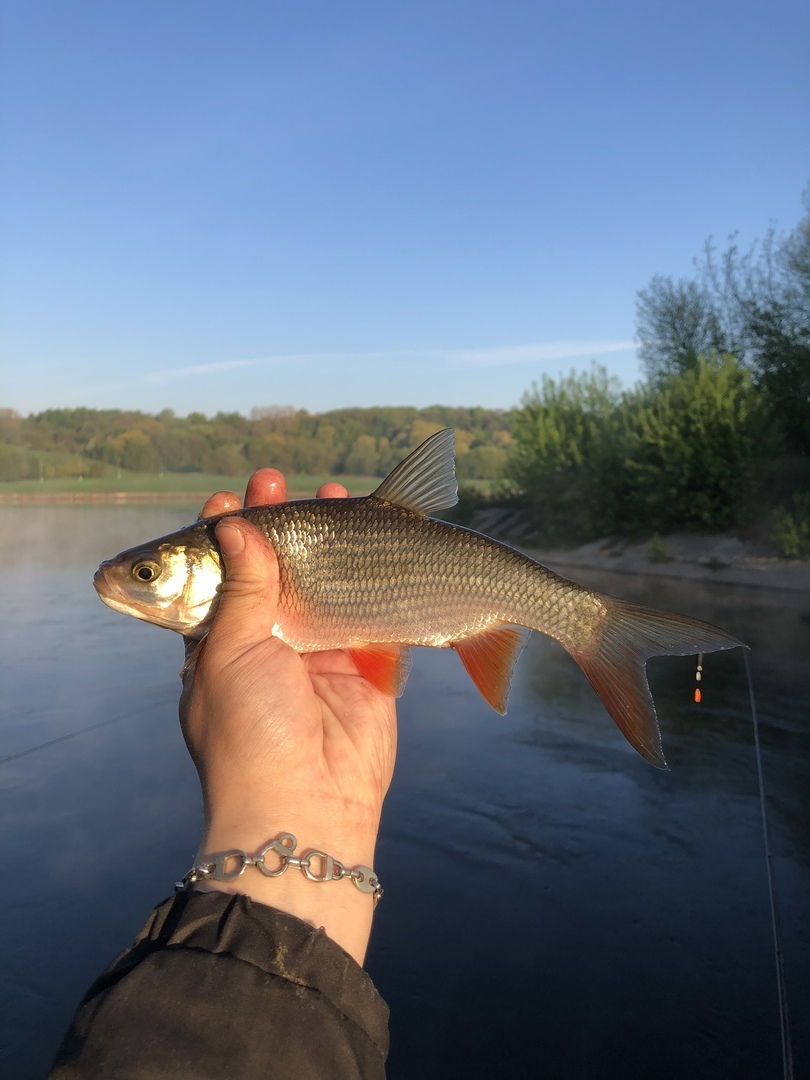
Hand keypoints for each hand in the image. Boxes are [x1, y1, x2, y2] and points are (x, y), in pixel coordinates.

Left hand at [178, 469, 397, 963]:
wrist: (307, 808)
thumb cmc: (250, 733)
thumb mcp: (230, 652)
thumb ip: (243, 585)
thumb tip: (238, 523)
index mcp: (216, 642)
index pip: (218, 573)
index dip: (226, 533)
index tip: (235, 495)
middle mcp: (264, 644)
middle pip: (271, 570)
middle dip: (278, 525)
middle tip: (279, 480)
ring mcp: (314, 654)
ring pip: (321, 583)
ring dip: (326, 540)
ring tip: (333, 491)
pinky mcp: (362, 665)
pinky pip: (370, 614)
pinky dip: (373, 578)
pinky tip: (376, 539)